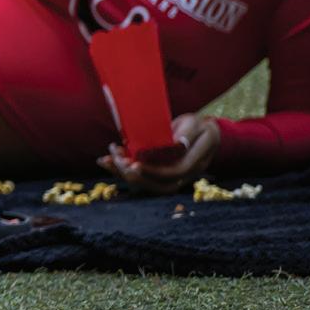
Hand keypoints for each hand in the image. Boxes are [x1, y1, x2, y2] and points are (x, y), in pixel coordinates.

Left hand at [98, 114, 220, 194]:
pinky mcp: (161, 175)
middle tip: (117, 160)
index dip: (154, 171)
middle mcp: (185, 175)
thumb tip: (178, 143)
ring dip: (126, 175)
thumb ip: (188, 133)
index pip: (175, 172)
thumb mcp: (196, 124)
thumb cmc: (198, 126)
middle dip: (136, 176)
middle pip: (161, 185)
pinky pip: (143, 179)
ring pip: (150, 185)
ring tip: (107, 160)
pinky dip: (123, 171)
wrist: (202, 134)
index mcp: (196, 162)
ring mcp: (173, 178)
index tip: (134, 163)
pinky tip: (107, 161)